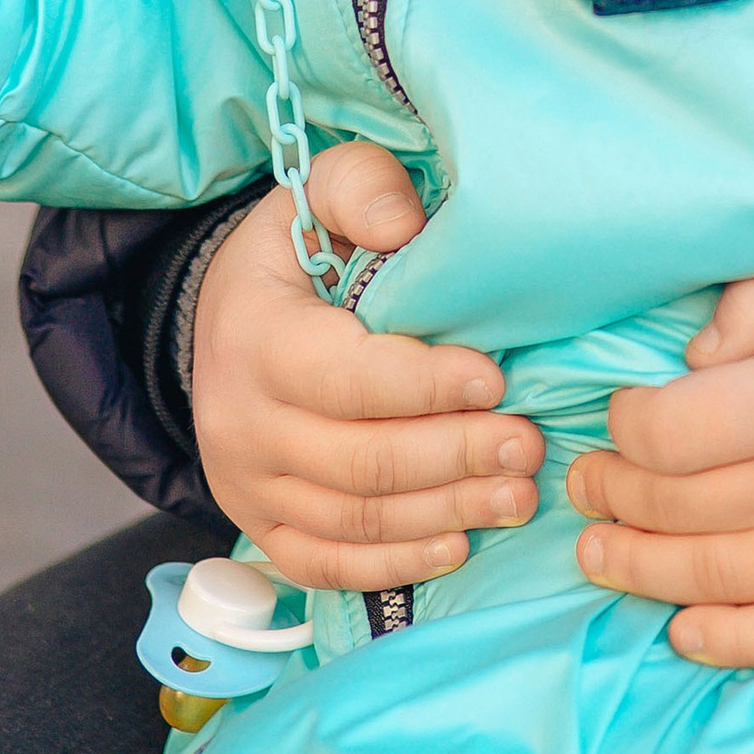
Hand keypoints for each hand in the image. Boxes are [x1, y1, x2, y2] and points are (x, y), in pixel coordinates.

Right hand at [190, 142, 541, 592]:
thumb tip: (406, 225)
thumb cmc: (296, 252)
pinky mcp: (260, 525)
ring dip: (442, 513)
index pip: (348, 379)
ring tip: (516, 495)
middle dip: (453, 457)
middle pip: (360, 460)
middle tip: (528, 445)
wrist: (226, 316)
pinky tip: (457, 545)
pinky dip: (394, 564)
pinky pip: (325, 564)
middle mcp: (241, 422)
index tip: (496, 381)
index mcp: (256, 338)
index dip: (427, 387)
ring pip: (352, 519)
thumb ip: (364, 188)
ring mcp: (246, 484)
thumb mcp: (318, 191)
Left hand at [564, 248, 753, 667]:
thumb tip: (696, 356)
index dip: (623, 427)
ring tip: (597, 553)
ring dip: (641, 570)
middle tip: (581, 485)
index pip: (669, 431)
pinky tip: (683, 633)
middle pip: (679, 507)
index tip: (616, 416)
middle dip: (613, 496)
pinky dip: (727, 643)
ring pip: (716, 578)